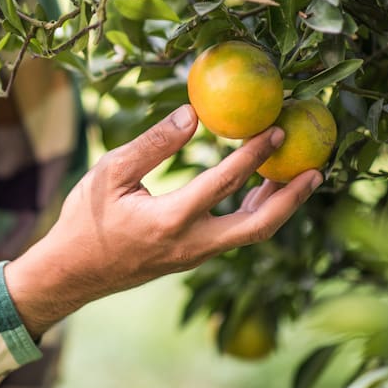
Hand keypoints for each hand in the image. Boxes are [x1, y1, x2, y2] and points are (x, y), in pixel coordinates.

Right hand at [5, 104, 321, 337]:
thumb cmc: (84, 220)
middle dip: (291, 197)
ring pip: (250, 234)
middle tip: (316, 169)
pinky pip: (234, 236)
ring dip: (277, 207)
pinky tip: (258, 192)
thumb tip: (194, 113)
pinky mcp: (190, 258)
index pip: (224, 183)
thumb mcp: (110, 173)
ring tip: (297, 176)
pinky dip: (254, 214)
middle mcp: (191, 245)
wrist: (71, 273)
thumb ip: (153, 144)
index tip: (277, 129)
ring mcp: (193, 256)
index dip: (254, 154)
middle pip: (258, 226)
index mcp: (169, 221)